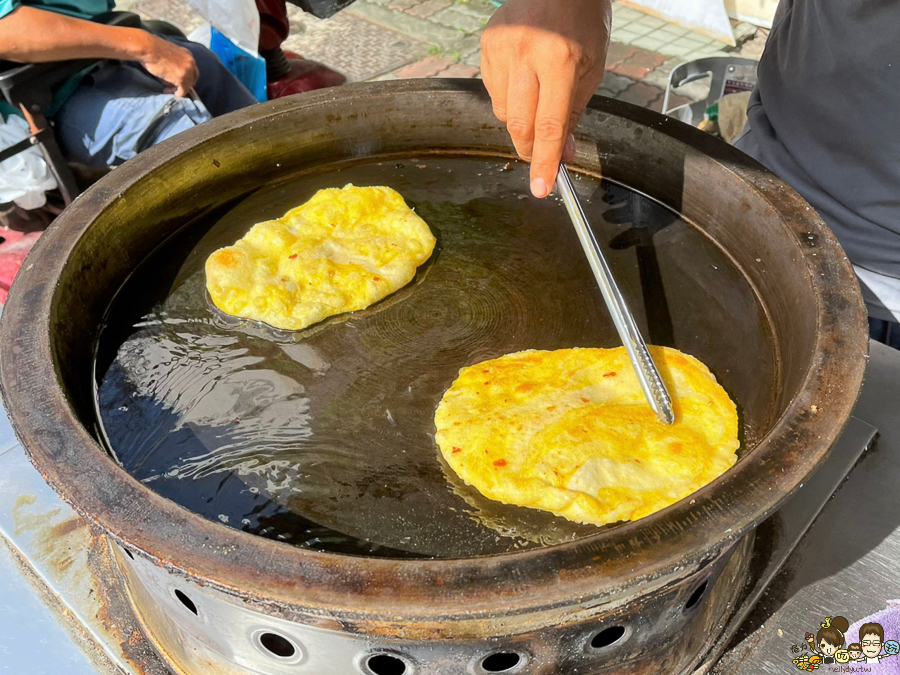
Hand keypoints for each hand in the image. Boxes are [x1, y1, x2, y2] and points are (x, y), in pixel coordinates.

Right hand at [138, 35, 198, 97]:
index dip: (187, 77)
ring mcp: (187, 71)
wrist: (148, 47)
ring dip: (178, 89)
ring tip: (167, 88)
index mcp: (188, 54)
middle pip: (192, 79)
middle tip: (175, 87)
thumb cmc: (153, 48)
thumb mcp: (169, 53)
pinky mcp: (182, 79)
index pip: (192, 70)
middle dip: (185, 84)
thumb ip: (175, 62)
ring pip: (187, 86)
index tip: (178, 80)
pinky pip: (183, 91)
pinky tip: (167, 90)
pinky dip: (176, 94)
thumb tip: (173, 75)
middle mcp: (191, 62)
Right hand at [481, 0, 610, 197]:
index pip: (548, 126)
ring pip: (503, 112)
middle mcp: (526, 53)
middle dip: (531, 148)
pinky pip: (493, 91)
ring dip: (520, 118)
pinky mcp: (487, 45)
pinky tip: (524, 75)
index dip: (544, 162)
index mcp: (559, 59)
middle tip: (541, 154)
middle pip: (519, 126)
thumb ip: (574, 116)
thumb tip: (562, 156)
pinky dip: (509, 95)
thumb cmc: (582, 23)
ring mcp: (502, 48)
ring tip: (538, 93)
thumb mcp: (590, 70)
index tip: (541, 188)